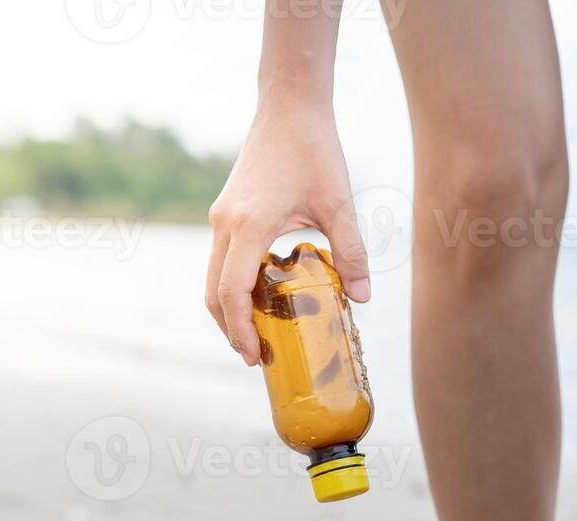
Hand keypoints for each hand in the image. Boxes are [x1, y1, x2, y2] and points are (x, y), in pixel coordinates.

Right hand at [206, 102, 369, 364]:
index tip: (255, 355)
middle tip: (257, 357)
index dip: (240, 328)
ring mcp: (221, 217)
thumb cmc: (315, 150)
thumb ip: (351, 252)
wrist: (289, 106)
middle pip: (213, 292)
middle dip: (231, 329)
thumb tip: (363, 299)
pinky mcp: (226, 212)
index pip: (232, 291)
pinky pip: (221, 260)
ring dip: (229, 310)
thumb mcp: (340, 204)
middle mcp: (225, 224)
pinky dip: (233, 287)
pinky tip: (260, 299)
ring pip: (213, 277)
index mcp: (249, 225)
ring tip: (257, 335)